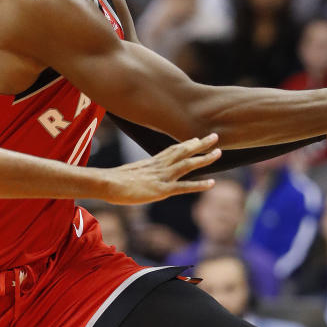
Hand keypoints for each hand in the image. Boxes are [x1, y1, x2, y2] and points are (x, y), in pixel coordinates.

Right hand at [103, 134, 220, 203]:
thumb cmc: (111, 181)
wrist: (107, 183)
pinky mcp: (162, 190)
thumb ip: (134, 176)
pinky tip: (212, 183)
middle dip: (200, 144)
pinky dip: (199, 184)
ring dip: (204, 158)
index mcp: (151, 163)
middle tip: (215, 136)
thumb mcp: (125, 175)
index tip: (197, 139)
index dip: (186, 144)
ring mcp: (162, 177)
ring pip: (187, 164)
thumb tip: (132, 180)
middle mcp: (159, 166)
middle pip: (183, 151)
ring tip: (219, 152)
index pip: (172, 150)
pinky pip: (184, 186)